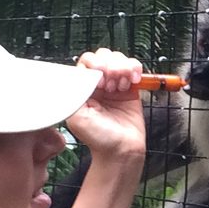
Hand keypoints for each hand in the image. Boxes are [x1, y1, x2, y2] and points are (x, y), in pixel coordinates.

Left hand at [65, 49, 145, 163]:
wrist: (121, 151)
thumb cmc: (98, 138)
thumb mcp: (76, 116)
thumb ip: (73, 93)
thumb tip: (73, 74)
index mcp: (82, 88)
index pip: (86, 62)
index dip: (95, 66)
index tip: (100, 81)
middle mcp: (98, 84)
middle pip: (103, 56)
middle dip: (109, 64)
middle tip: (111, 83)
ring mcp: (115, 85)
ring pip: (119, 59)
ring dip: (122, 67)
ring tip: (121, 85)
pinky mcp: (131, 88)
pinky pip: (134, 67)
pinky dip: (135, 69)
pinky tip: (133, 81)